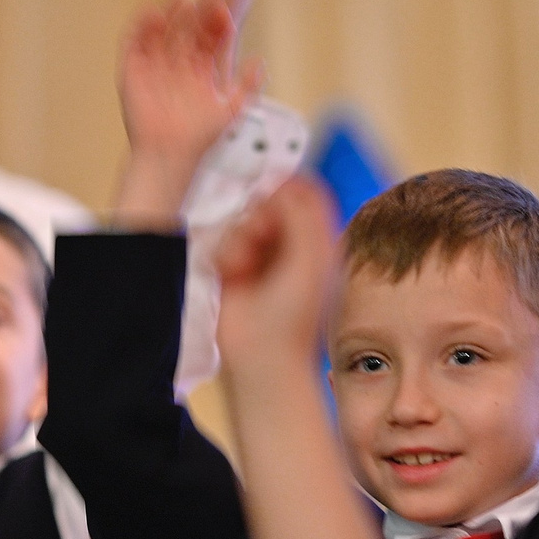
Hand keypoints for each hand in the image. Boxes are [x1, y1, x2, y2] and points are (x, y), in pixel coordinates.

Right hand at [114, 0, 262, 227]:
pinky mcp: (132, 70)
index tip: (226, 11)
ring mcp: (154, 64)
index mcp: (200, 69)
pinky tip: (152, 13)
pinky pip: (135, 43)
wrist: (169, 155)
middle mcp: (177, 63)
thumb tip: (260, 61)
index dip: (217, 24)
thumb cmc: (200, 138)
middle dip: (196, 13)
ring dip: (171, 14)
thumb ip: (248, 86)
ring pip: (163, 32)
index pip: (210, 38)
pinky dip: (141, 27)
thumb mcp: (232, 109)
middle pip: (188, 30)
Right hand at [214, 176, 336, 375]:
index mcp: (316, 241)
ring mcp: (260, 256)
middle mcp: (288, 246)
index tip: (274, 200)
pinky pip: (222, 240)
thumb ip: (302, 214)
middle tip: (263, 240)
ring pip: (242, 220)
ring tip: (248, 267)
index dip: (286, 190)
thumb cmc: (293, 317)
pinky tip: (234, 276)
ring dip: (241, 241)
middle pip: (268, 203)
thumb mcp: (311, 257)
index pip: (304, 195)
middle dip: (260, 218)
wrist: (261, 354)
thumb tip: (285, 184)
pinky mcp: (233, 267)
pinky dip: (226, 255)